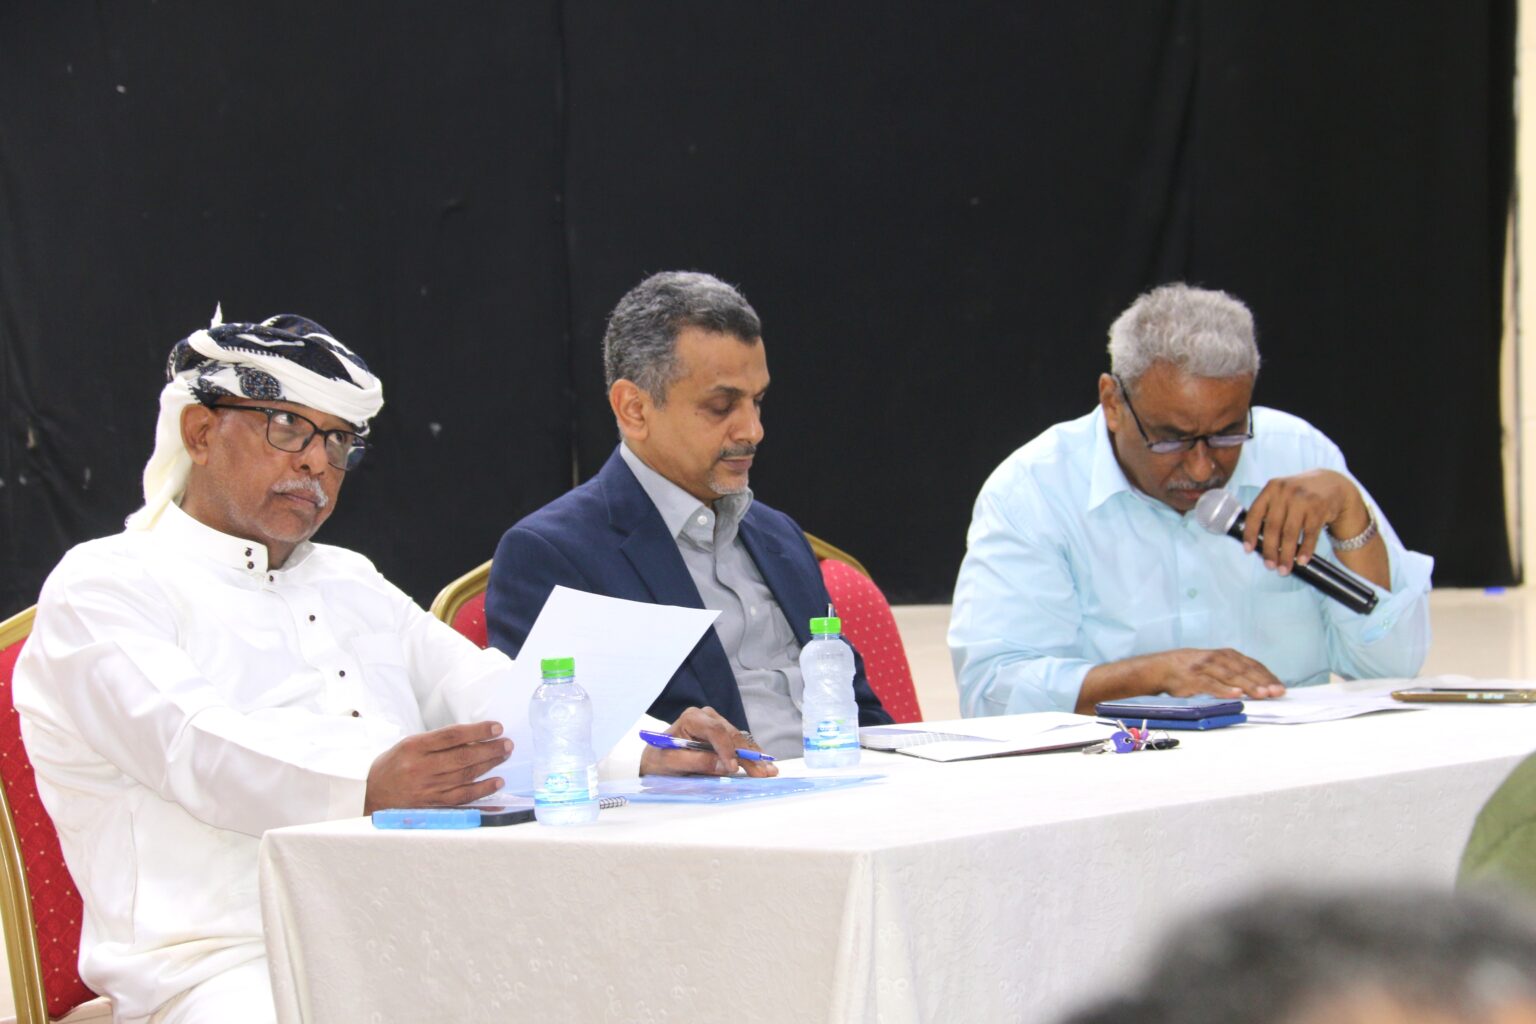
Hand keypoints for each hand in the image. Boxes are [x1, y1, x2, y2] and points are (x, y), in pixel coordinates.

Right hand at [363, 721, 511, 812]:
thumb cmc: (393, 765)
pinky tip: (497, 782)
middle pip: (462, 757)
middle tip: (507, 743)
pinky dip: (482, 790)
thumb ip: (437, 742)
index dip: (477, 732)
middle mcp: (421, 768)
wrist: (371, 795)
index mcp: (414, 747)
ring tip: (504, 756)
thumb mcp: (409, 744)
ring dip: (489, 765)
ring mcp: (427, 788)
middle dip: (489, 749)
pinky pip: (462, 798)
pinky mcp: (432, 805)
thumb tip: (473, 738)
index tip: (497, 728)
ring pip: (465, 776)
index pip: (451, 736)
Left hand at [639, 706, 777, 777]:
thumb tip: (725, 766)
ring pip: (739, 740)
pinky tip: (763, 764)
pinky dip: (751, 756)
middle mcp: (707, 716)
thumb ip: (697, 762)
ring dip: (754, 756)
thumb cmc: (660, 759)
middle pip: (732, 735)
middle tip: (761, 773)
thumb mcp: (672, 763)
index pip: (716, 730)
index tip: (733, 768)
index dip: (727, 749)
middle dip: (747, 755)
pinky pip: (739, 744)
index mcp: (692, 718)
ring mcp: (717, 724)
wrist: (656, 759)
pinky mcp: (723, 735)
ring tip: (769, 771)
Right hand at [1154, 648, 1286, 700]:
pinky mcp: (1194, 679)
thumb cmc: (1192, 669)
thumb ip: (1234, 672)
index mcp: (1226, 655)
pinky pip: (1212, 685)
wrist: (1162, 668)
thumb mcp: (1215, 665)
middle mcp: (1218, 658)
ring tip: (1263, 694)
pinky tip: (1236, 695)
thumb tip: (1259, 686)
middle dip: (1263, 682)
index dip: (1267, 676)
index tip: (1281, 687)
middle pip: (1245, 670)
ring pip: (1231, 677)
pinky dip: (1224, 690)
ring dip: (1249, 686)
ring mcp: (1206, 668)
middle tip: (1277, 692)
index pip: (1252, 665)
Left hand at [1242, 469, 1367, 574]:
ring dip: (1286, 554)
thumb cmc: (1299, 494)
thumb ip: (1269, 511)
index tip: (1248, 550)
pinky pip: (1310, 534)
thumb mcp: (1282, 494)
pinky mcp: (1319, 509)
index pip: (1255, 513)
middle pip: (1272, 527)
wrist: (1331, 483)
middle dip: (1269, 550)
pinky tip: (1301, 561)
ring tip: (1284, 569)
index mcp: (1271, 488)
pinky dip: (1305, 550)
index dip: (1250, 533)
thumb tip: (1257, 543)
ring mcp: (1303, 500)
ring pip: (1290, 533)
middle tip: (1269, 566)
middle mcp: (1285, 492)